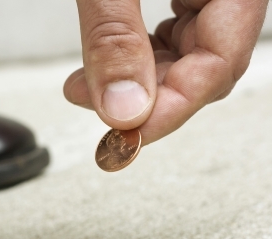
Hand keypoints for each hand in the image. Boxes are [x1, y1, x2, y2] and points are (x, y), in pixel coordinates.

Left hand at [64, 0, 267, 145]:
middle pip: (202, 69)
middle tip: (97, 113)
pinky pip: (172, 38)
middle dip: (144, 100)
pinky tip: (109, 64)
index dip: (170, 109)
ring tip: (85, 88)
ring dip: (133, 82)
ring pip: (184, 59)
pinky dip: (137, 58)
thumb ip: (114, 36)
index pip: (219, 64)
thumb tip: (122, 108)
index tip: (126, 135)